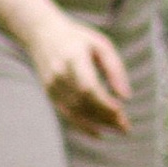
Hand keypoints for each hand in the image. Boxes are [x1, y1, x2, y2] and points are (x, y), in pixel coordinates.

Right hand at [32, 6, 132, 136]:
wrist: (41, 33)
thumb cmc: (77, 38)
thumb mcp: (101, 45)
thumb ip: (115, 69)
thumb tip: (126, 97)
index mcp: (73, 58)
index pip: (89, 88)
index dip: (104, 103)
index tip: (122, 112)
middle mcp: (60, 74)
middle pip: (84, 102)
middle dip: (105, 117)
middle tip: (126, 127)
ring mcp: (52, 85)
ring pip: (76, 111)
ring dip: (98, 123)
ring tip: (117, 129)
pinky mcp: (49, 93)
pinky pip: (67, 114)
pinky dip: (83, 125)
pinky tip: (98, 133)